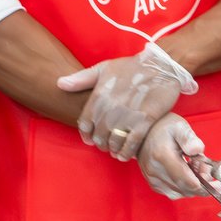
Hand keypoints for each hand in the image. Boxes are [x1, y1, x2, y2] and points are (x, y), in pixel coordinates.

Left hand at [58, 48, 187, 159]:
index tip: (91, 139)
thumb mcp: (104, 68)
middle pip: (99, 136)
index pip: (85, 124)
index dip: (87, 135)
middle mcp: (111, 107)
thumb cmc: (131, 66)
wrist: (160, 65)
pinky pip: (132, 143)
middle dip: (101, 143)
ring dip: (113, 149)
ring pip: (114, 142)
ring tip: (116, 150)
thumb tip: (59, 84)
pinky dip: (127, 152)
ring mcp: (128, 115)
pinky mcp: (145, 120)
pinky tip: (126, 154)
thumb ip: (81, 79)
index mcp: (99, 95)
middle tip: (106, 145)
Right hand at [136, 114, 208, 198]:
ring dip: (194, 186)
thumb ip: (189, 138)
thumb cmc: (163, 127)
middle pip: (186, 189)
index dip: (207, 185)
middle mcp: (155, 171)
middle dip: (203, 184)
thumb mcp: (179, 126)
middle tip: (210, 170)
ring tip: (198, 167)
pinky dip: (185, 187)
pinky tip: (189, 173)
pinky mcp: (154, 183)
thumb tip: (198, 150)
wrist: (143, 131)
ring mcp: (153, 179)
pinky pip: (174, 192)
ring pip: (181, 193)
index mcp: (162, 156)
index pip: (188, 181)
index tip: (220, 183)